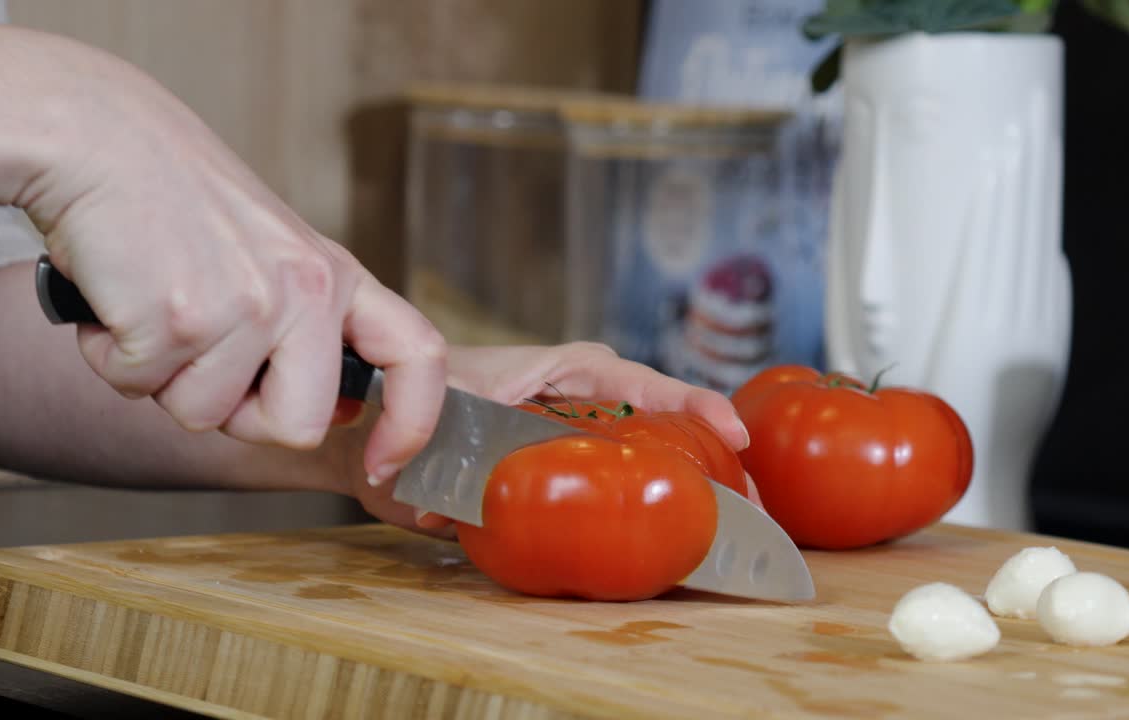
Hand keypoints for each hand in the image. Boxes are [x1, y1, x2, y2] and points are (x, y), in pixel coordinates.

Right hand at [21, 46, 445, 476]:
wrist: (98, 139)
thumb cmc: (176, 200)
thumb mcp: (273, 253)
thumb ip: (309, 326)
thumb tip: (339, 412)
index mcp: (334, 276)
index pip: (417, 356)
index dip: (412, 424)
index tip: (383, 464)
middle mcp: (303, 291)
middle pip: (299, 426)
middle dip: (242, 419)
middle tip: (201, 361)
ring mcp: (244, 307)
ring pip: (203, 417)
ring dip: (162, 379)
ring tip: (152, 304)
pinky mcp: (175, 319)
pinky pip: (138, 388)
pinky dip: (112, 357)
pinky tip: (117, 299)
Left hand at [349, 342, 754, 537]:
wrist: (378, 425)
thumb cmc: (408, 406)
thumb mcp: (439, 424)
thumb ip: (456, 460)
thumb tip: (457, 512)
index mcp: (561, 369)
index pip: (639, 382)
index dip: (690, 405)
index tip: (732, 434)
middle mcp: (581, 394)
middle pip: (661, 417)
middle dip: (708, 454)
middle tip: (750, 501)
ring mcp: (579, 429)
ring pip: (647, 449)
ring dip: (687, 482)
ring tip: (732, 525)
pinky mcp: (569, 462)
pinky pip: (619, 477)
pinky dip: (648, 502)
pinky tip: (675, 538)